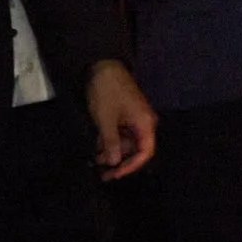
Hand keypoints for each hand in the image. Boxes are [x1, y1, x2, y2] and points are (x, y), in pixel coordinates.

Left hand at [86, 61, 155, 180]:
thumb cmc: (107, 94)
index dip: (131, 166)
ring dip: (114, 151)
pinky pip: (122, 134)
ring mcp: (136, 118)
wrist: (104, 67)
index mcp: (145, 124)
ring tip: (96, 159)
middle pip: (137, 149)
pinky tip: (98, 147)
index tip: (114, 174)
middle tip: (101, 171)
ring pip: (128, 142)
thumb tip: (115, 163)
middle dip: (120, 160)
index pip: (145, 152)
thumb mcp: (106, 120)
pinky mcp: (127, 115)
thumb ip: (111, 143)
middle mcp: (145, 123)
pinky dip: (111, 141)